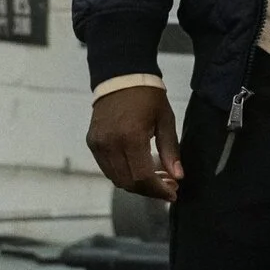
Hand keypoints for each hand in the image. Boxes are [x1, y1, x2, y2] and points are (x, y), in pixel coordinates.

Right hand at [86, 85, 181, 201]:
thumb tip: (178, 176)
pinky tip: (139, 169)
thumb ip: (170, 150)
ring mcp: (98, 144)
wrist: (120, 76)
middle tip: (168, 187)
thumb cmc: (148, 96)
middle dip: (150, 190)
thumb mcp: (165, 119)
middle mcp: (110, 144)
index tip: (173, 194)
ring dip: (137, 184)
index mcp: (130, 137)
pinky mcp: (92, 143)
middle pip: (128, 182)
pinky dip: (124, 174)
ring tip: (157, 179)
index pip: (143, 177)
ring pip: (116, 178)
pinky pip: (108, 168)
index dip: (159, 190)